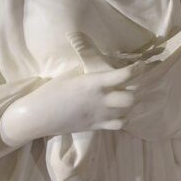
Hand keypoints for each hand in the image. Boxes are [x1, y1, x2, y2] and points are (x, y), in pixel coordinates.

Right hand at [0, 33, 144, 145]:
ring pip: (127, 112)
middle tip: (135, 83)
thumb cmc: (53, 90)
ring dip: (131, 103)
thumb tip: (100, 53)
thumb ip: (89, 65)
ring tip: (128, 94)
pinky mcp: (96, 126)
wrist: (38, 115)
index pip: (124, 76)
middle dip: (136, 90)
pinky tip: (120, 111)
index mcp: (94, 83)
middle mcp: (100, 100)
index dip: (137, 69)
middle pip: (130, 98)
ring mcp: (99, 115)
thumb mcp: (71, 73)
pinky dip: (124, 118)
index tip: (141, 64)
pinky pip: (119, 124)